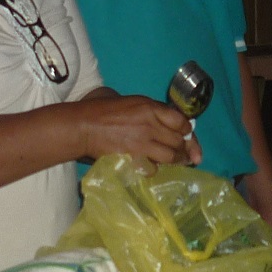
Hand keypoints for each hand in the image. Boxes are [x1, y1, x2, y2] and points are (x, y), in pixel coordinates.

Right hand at [77, 95, 198, 170]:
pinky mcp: (134, 157)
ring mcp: (143, 142)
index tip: (188, 137)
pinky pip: (154, 167)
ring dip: (177, 161)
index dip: (188, 131)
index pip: (182, 121)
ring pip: (171, 156)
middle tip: (188, 155)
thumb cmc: (103, 110)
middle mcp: (151, 124)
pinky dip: (156, 169)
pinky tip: (154, 167)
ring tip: (179, 163)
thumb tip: (170, 122)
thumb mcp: (132, 102)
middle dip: (186, 149)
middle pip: (179, 140)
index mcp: (151, 107)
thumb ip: (152, 111)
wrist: (84, 125)